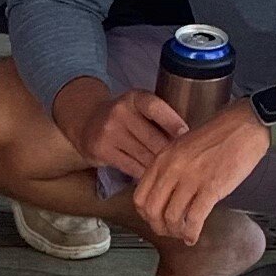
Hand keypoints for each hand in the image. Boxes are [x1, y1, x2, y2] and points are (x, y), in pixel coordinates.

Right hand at [69, 82, 186, 187]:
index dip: (172, 122)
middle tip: (186, 163)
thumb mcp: (138, 107)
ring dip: (160, 166)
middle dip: (171, 153)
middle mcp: (119, 113)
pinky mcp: (102, 151)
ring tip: (174, 173)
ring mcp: (109, 133)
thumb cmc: (124, 117)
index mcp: (134, 98)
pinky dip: (145, 173)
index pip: (155, 108)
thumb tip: (189, 139)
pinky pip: (131, 166)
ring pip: (144, 155)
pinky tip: (155, 177)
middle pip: (153, 138)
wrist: (86, 122)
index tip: (187, 134)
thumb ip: (159, 118)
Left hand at [129, 99, 266, 252]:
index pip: (140, 197)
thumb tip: (163, 196)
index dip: (146, 215)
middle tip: (168, 232)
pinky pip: (194, 219)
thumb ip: (168, 169)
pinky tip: (193, 236)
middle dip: (159, 227)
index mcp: (163, 159)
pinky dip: (191, 233)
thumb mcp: (182, 147)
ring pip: (172, 218)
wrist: (245, 126)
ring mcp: (191, 178)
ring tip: (183, 234)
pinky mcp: (211, 187)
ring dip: (176, 232)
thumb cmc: (218, 135)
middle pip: (153, 211)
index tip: (154, 220)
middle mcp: (172, 169)